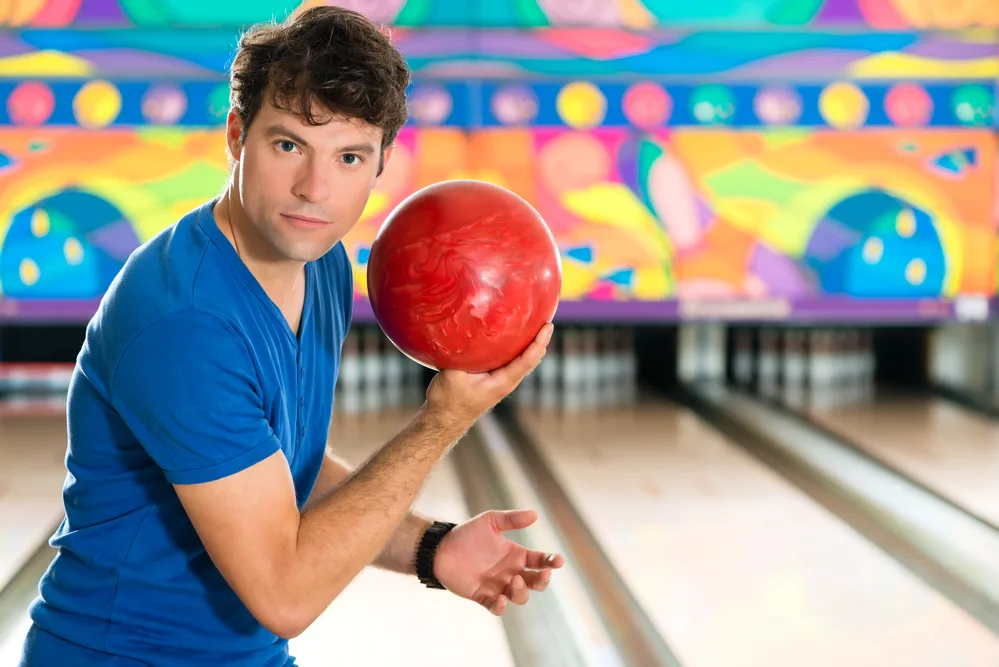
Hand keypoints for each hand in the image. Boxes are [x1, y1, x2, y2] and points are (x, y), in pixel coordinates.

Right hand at [424, 323, 553, 427]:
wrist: (442, 421)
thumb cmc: (448, 401)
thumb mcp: (453, 374)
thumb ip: (462, 353)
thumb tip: (464, 329)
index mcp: (503, 381)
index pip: (529, 359)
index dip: (540, 341)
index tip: (548, 325)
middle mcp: (506, 382)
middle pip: (531, 358)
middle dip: (539, 339)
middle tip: (544, 318)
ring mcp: (500, 382)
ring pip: (521, 360)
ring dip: (528, 344)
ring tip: (532, 323)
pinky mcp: (492, 380)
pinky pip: (509, 361)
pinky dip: (514, 348)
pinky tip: (507, 336)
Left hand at [432, 509, 564, 615]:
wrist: (440, 549)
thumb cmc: (466, 533)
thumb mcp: (490, 521)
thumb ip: (511, 519)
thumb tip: (535, 515)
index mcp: (516, 555)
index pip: (540, 560)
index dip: (552, 562)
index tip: (559, 561)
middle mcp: (510, 572)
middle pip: (535, 582)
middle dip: (542, 580)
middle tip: (543, 574)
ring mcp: (498, 586)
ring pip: (520, 596)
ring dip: (522, 592)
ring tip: (515, 580)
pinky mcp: (483, 597)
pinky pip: (497, 607)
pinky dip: (502, 607)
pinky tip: (501, 599)